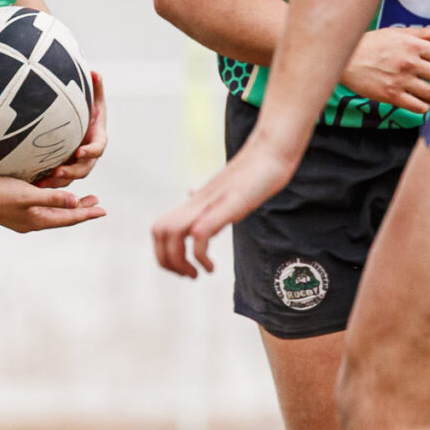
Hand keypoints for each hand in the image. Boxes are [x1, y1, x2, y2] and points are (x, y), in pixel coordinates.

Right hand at [0, 175, 105, 234]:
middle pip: (62, 216)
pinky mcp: (12, 209)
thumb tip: (74, 202)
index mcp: (37, 221)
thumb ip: (51, 198)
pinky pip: (40, 207)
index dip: (87, 213)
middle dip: (80, 209)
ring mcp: (21, 217)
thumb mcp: (27, 195)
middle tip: (96, 202)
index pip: (69, 218)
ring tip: (79, 199)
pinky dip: (52, 202)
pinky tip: (51, 195)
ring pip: (51, 212)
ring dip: (66, 205)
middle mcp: (31, 222)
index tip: (103, 210)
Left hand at [35, 69, 107, 187]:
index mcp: (97, 138)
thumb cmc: (87, 108)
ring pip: (70, 178)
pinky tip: (34, 184)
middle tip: (57, 172)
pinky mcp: (65, 168)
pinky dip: (48, 183)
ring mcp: (77, 164)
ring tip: (42, 183)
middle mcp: (89, 155)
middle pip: (84, 169)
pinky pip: (59, 180)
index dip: (90, 151)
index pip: (98, 148)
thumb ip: (95, 86)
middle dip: (71, 172)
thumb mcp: (92, 98)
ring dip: (58, 182)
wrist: (78, 122)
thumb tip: (94, 71)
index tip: (79, 152)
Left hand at [152, 133, 303, 276]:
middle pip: (158, 231)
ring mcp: (209, 204)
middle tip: (189, 275)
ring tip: (197, 274)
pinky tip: (211, 267)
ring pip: (171, 233)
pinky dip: (199, 257)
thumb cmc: (254, 173)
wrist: (271, 153)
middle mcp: (197, 203)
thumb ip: (206, 197)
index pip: (159, 228)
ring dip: (179, 262)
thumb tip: (190, 193)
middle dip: (166, 261)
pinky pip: (198, 234)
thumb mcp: (224, 190)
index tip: (184, 267)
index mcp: (195, 202)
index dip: (163, 252)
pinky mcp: (224, 207)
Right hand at [340, 24, 429, 113]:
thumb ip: (421, 33)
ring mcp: (401, 81)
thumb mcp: (395, 33)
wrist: (345, 59)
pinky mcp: (392, 96)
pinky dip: (423, 107)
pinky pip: (419, 107)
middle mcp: (410, 63)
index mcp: (413, 45)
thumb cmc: (370, 44)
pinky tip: (420, 102)